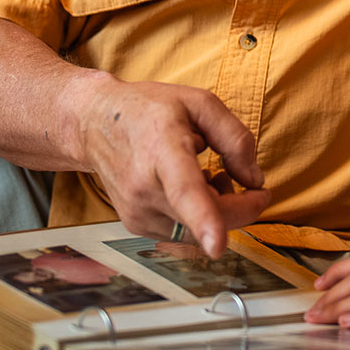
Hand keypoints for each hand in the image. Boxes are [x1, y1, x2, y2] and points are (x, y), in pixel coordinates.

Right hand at [71, 74, 270, 256]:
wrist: (95, 123)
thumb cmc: (150, 109)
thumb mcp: (200, 103)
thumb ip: (235, 138)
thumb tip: (255, 181)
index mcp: (163, 149)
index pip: (183, 190)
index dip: (204, 219)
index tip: (217, 245)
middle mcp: (144, 187)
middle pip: (207, 217)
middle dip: (242, 206)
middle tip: (247, 181)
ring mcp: (136, 211)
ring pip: (199, 230)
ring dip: (219, 210)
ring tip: (210, 174)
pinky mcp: (135, 225)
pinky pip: (183, 231)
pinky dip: (199, 216)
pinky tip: (193, 187)